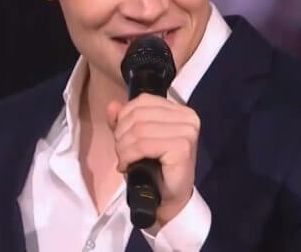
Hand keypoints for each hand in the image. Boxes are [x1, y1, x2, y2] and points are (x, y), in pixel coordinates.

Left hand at [106, 94, 199, 227]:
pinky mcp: (182, 148)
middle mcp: (187, 117)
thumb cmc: (156, 169)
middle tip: (121, 153)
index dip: (124, 117)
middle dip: (121, 135)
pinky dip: (129, 156)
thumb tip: (112, 106)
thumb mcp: (136, 139)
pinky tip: (128, 166)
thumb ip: (124, 120)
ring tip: (124, 160)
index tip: (121, 138)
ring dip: (123, 148)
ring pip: (139, 130)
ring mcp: (186, 132)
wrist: (169, 199)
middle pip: (138, 115)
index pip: (143, 101)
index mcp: (180, 110)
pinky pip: (143, 145)